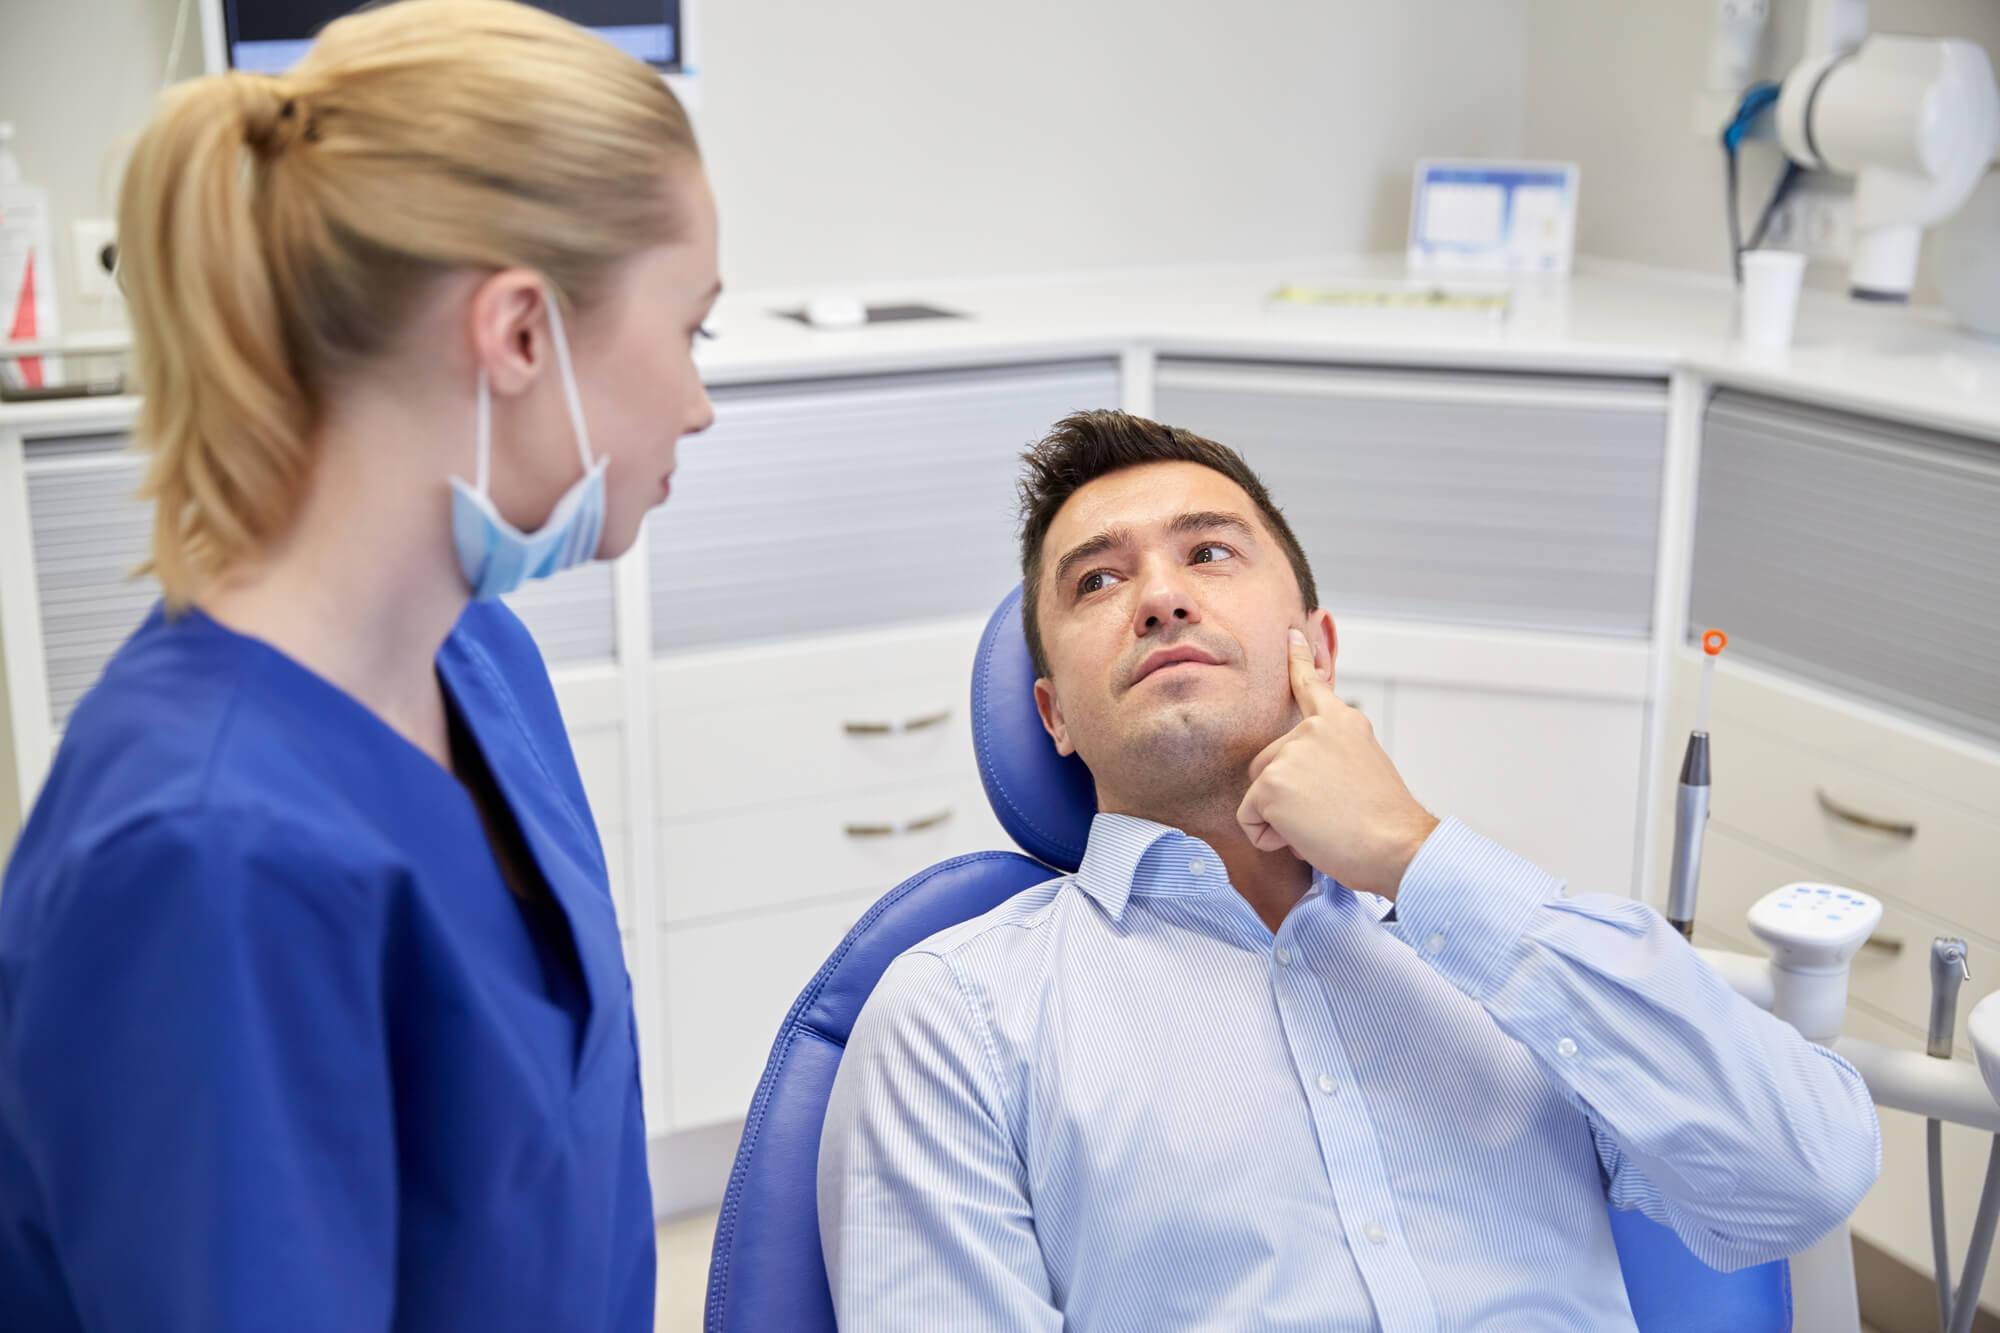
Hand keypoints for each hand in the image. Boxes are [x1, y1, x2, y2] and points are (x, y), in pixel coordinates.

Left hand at [1236, 629, 1439, 899]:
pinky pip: (1249, 820)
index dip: (1298, 659)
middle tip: (1330, 814)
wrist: (1399, 846)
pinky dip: (1270, 838)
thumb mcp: (1363, 769)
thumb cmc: (1385, 823)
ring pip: (1259, 794)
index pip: (1312, 684)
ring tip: (1324, 826)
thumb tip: (1306, 772)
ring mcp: (1290, 752)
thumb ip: (1332, 754)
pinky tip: (1308, 837)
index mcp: (1343, 722)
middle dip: (1286, 796)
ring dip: (1281, 820)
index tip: (1291, 633)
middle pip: (1267, 763)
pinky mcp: (1270, 783)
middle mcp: (1313, 728)